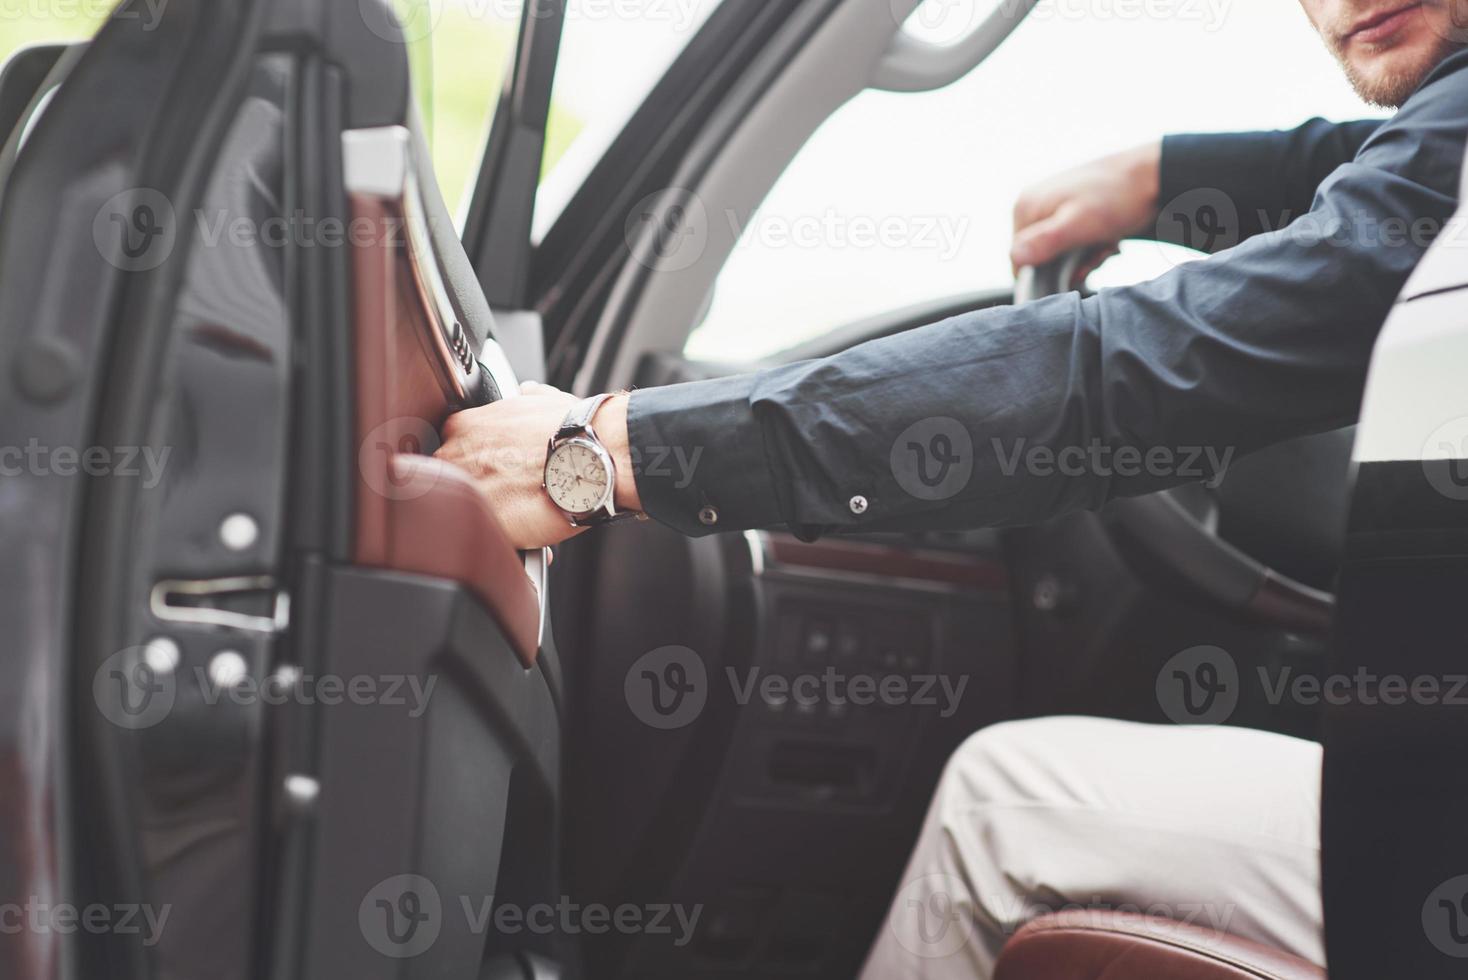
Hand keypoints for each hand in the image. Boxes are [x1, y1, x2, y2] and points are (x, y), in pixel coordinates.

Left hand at [435, 383, 640, 550]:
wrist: (593, 456)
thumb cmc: (572, 430)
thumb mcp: (542, 399)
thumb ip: (523, 399)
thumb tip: (527, 393)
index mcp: (464, 426)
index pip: (454, 446)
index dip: (478, 460)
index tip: (498, 468)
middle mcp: (456, 457)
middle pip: (453, 478)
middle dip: (480, 487)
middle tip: (512, 491)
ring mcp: (466, 492)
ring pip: (468, 509)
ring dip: (491, 512)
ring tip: (523, 512)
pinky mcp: (484, 522)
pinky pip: (488, 536)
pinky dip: (506, 538)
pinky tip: (529, 531)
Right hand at [1010, 141, 1161, 284]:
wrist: (1152, 175)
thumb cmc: (1119, 197)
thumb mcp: (1080, 224)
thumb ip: (1045, 241)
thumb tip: (1015, 258)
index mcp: (1026, 207)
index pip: (1020, 262)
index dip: (1049, 272)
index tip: (1079, 265)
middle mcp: (1032, 205)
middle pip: (1040, 257)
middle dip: (1070, 264)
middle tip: (1098, 252)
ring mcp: (1050, 206)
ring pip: (1058, 253)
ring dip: (1084, 257)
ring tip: (1105, 243)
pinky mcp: (1067, 209)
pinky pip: (1070, 241)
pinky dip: (1089, 246)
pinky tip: (1106, 238)